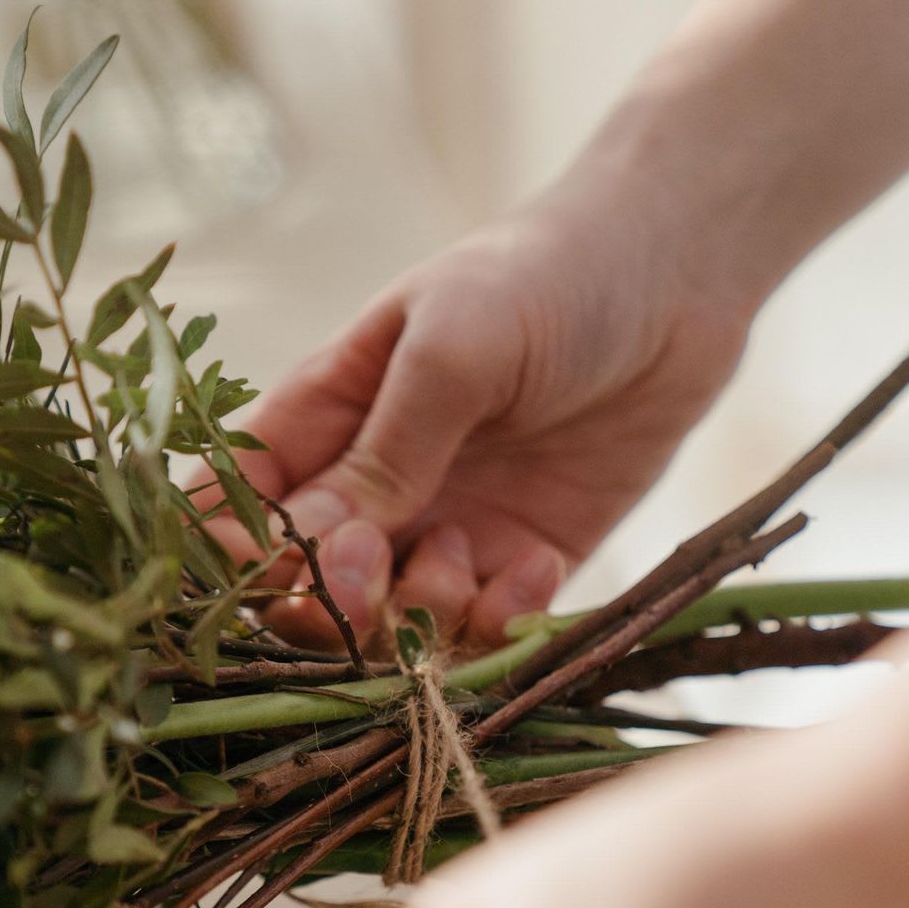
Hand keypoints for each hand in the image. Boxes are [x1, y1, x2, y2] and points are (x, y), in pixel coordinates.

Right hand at [224, 149, 754, 650]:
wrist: (677, 276)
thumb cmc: (545, 278)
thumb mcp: (453, 347)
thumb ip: (386, 451)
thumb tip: (315, 548)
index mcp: (322, 420)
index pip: (231, 508)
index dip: (235, 555)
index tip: (280, 562)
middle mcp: (372, 487)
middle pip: (300, 590)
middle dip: (324, 607)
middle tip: (372, 582)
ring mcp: (445, 528)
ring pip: (390, 627)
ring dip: (420, 615)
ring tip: (474, 554)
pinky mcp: (522, 561)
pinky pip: (484, 632)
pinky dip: (500, 620)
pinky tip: (537, 564)